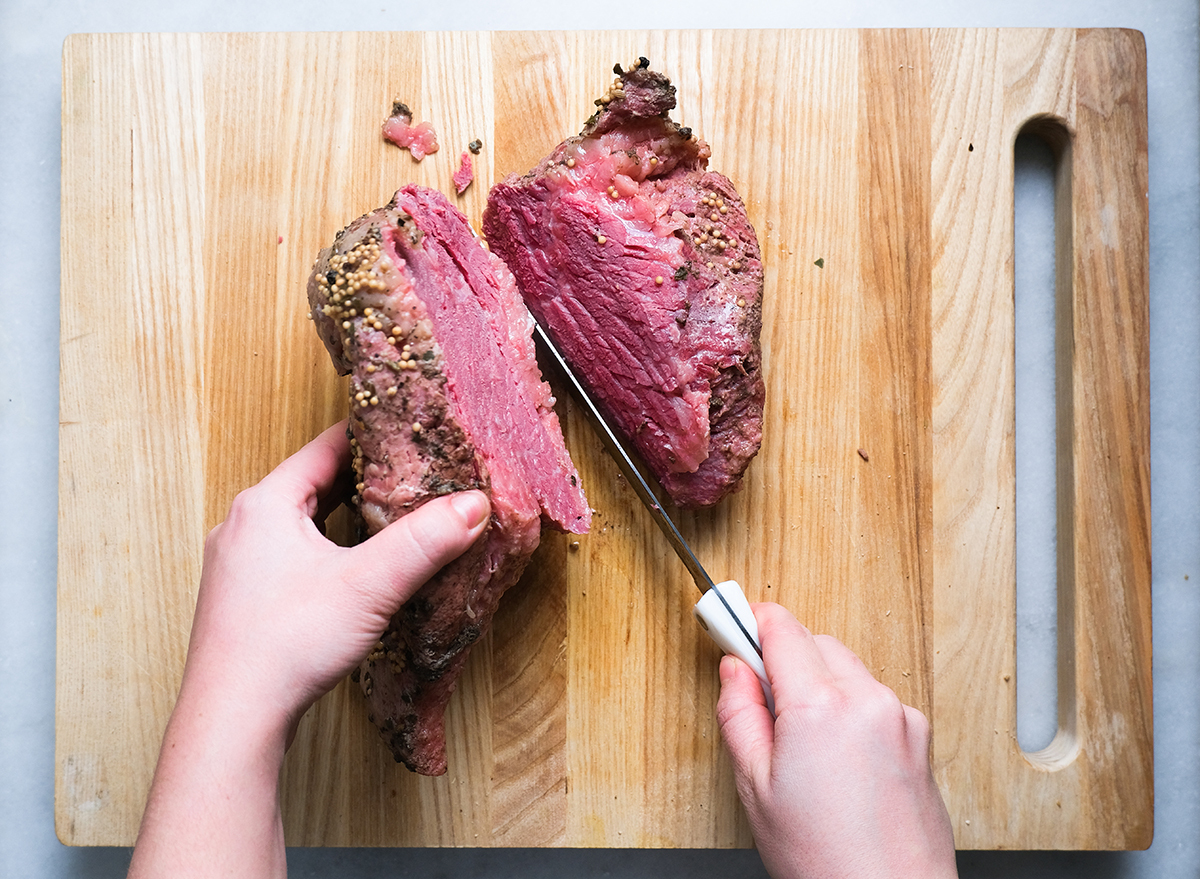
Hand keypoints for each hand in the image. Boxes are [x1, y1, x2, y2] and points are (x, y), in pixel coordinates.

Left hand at [128, 421, 489, 878]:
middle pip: (312, 482)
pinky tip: (350, 568)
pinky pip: (288, 553)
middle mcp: (242, 525)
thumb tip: (474, 504)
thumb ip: (425, 541)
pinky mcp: (240, 598)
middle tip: (412, 473)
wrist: (231, 718)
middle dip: (362, 478)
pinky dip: (323, 548)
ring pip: (299, 521)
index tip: (410, 431)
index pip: (325, 447)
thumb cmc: (287, 645)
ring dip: (341, 515)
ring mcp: (236, 564)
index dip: (372, 435)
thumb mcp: (369, 585)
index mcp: (264, 503)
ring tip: (389, 516)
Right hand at [716, 603, 956, 878]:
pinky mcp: (919, 735)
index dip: (749, 621)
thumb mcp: (756, 787)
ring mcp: (900, 716)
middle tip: (760, 696)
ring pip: (847, 668)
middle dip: (784, 658)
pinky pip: (874, 697)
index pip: (781, 628)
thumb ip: (739, 714)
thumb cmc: (826, 861)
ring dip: (819, 682)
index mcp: (820, 707)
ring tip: (801, 742)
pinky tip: (836, 756)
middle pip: (815, 642)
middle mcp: (867, 700)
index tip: (731, 622)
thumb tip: (734, 669)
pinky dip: (851, 707)